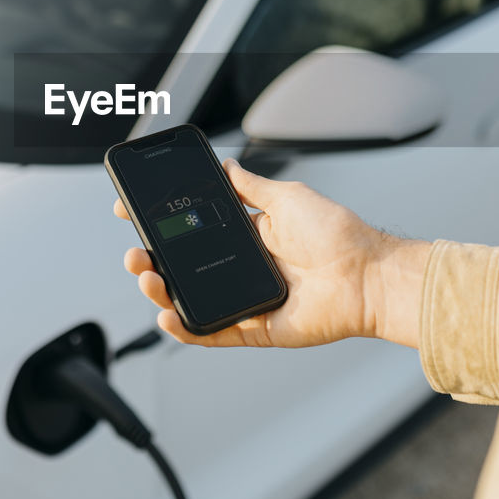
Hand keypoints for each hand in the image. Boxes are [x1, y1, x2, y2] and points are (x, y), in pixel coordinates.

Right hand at [115, 158, 430, 348]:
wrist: (367, 273)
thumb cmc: (337, 233)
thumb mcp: (287, 197)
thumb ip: (252, 187)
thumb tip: (227, 166)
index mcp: (248, 237)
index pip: (193, 232)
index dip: (161, 226)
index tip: (130, 214)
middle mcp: (242, 269)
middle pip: (184, 269)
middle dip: (151, 261)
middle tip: (135, 252)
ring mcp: (246, 301)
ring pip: (190, 301)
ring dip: (161, 291)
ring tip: (146, 276)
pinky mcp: (255, 329)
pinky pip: (213, 332)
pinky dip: (186, 328)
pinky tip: (166, 314)